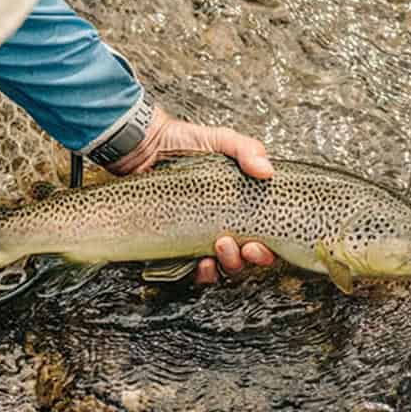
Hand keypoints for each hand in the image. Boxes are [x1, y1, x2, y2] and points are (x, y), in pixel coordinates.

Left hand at [107, 104, 275, 283]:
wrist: (144, 144)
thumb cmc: (182, 141)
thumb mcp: (220, 140)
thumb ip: (246, 150)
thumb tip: (266, 170)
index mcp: (238, 206)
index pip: (261, 238)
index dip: (265, 250)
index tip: (260, 244)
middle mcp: (221, 224)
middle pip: (244, 257)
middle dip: (248, 258)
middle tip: (244, 246)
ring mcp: (197, 234)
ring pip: (220, 266)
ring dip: (227, 264)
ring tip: (221, 247)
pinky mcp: (174, 240)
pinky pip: (189, 267)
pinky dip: (199, 271)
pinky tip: (200, 262)